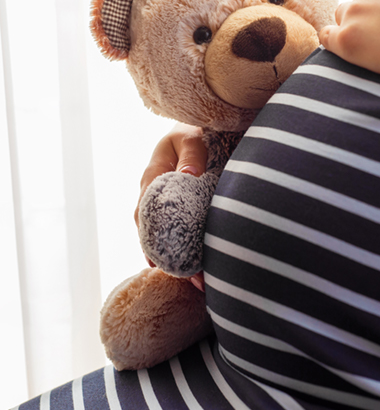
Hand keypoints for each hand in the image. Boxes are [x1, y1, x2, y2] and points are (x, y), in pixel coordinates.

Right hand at [135, 123, 206, 289]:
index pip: (145, 214)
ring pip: (170, 235)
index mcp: (153, 177)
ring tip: (200, 283)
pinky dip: (191, 248)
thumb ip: (191, 154)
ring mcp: (170, 202)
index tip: (160, 263)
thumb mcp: (191, 136)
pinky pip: (183, 230)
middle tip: (189, 280)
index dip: (150, 240)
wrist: (199, 125)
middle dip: (169, 258)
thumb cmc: (193, 128)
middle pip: (156, 232)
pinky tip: (203, 268)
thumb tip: (188, 176)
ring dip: (182, 258)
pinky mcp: (184, 206)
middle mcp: (157, 194)